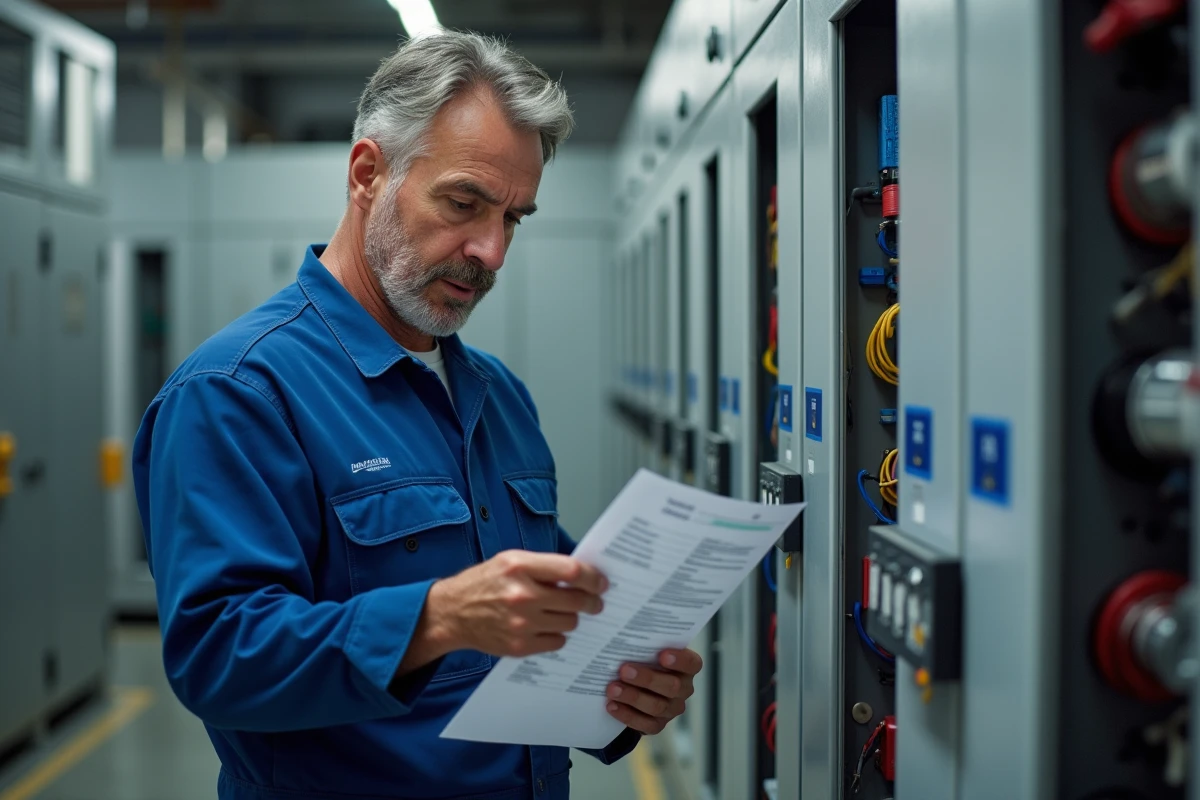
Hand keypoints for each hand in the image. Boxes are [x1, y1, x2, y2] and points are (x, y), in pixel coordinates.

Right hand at [424, 550, 607, 658]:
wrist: (452, 612)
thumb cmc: (484, 583)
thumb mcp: (510, 560)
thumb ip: (543, 566)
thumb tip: (581, 574)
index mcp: (520, 566)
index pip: (571, 571)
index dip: (593, 577)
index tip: (601, 582)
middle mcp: (522, 595)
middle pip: (576, 600)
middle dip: (591, 601)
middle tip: (595, 602)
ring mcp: (521, 623)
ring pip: (570, 622)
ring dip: (571, 616)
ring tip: (561, 611)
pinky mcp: (520, 646)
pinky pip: (557, 642)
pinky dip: (557, 634)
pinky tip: (546, 626)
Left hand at [605, 648, 701, 734]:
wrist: (636, 688)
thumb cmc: (643, 661)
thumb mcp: (647, 651)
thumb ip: (643, 645)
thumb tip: (621, 630)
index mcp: (686, 668)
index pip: (691, 663)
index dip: (680, 660)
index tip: (662, 654)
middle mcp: (683, 689)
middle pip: (672, 686)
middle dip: (647, 678)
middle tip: (624, 670)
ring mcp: (671, 709)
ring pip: (657, 706)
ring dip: (632, 697)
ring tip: (612, 689)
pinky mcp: (658, 725)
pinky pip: (645, 724)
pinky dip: (627, 715)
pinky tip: (611, 705)